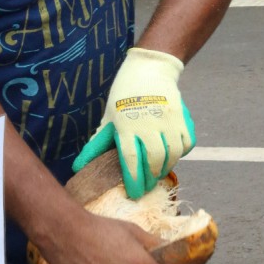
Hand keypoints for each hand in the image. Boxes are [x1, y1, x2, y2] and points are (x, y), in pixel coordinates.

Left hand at [72, 47, 195, 198]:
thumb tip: (78, 167)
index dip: (134, 180)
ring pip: (172, 154)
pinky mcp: (183, 117)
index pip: (131, 160)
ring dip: (166, 167)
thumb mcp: (108, 118)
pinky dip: (180, 153)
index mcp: (127, 124)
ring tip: (157, 172)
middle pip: (154, 161)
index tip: (134, 194)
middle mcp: (149, 124)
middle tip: (147, 186)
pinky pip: (186, 143)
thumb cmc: (124, 95)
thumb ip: (98, 144)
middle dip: (151, 178)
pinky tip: (171, 154)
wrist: (149, 69)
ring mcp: (168, 120)